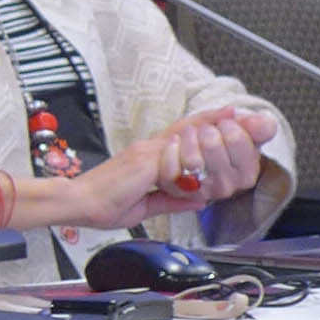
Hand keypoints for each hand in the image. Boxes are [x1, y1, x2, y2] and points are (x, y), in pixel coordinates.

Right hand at [26, 105, 278, 229]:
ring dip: (212, 132)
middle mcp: (149, 149)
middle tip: (242, 115)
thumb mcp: (145, 204)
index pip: (181, 136)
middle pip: (187, 128)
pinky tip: (212, 145)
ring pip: (185, 138)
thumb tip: (198, 198)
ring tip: (237, 124)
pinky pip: (174, 156)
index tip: (228, 119)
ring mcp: (146, 153)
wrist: (76, 203)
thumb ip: (172, 199)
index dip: (204, 126)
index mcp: (148, 158)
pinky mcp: (143, 162)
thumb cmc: (101, 205)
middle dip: (216, 121)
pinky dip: (194, 150)